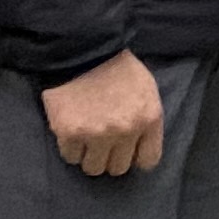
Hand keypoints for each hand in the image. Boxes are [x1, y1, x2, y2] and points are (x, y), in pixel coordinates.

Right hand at [41, 51, 165, 176]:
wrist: (81, 50)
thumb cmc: (117, 68)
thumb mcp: (146, 89)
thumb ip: (146, 119)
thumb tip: (140, 147)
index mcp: (149, 118)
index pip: (149, 160)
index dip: (136, 157)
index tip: (126, 150)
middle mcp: (126, 130)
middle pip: (118, 168)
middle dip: (110, 157)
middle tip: (102, 142)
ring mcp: (97, 134)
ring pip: (94, 168)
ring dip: (89, 156)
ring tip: (86, 138)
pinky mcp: (70, 133)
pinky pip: (70, 157)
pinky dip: (70, 148)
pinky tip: (72, 130)